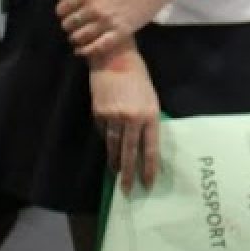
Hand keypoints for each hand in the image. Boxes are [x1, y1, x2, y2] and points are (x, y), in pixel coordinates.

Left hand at [55, 0, 173, 59]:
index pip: (62, 9)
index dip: (61, 12)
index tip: (65, 13)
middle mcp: (94, 9)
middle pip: (69, 24)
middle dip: (68, 25)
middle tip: (71, 26)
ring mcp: (107, 22)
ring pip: (81, 38)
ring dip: (75, 39)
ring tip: (76, 37)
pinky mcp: (120, 32)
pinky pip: (99, 47)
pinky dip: (87, 51)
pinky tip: (82, 51)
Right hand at [89, 45, 161, 190]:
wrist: (114, 59)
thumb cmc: (138, 78)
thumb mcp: (151, 99)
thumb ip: (149, 121)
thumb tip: (144, 144)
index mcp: (150, 115)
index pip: (150, 149)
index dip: (149, 169)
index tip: (148, 185)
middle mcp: (132, 119)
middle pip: (130, 153)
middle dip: (129, 174)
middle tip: (128, 191)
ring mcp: (113, 117)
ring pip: (113, 146)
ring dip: (114, 162)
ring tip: (116, 174)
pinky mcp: (99, 114)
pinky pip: (103, 133)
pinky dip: (105, 141)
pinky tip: (107, 148)